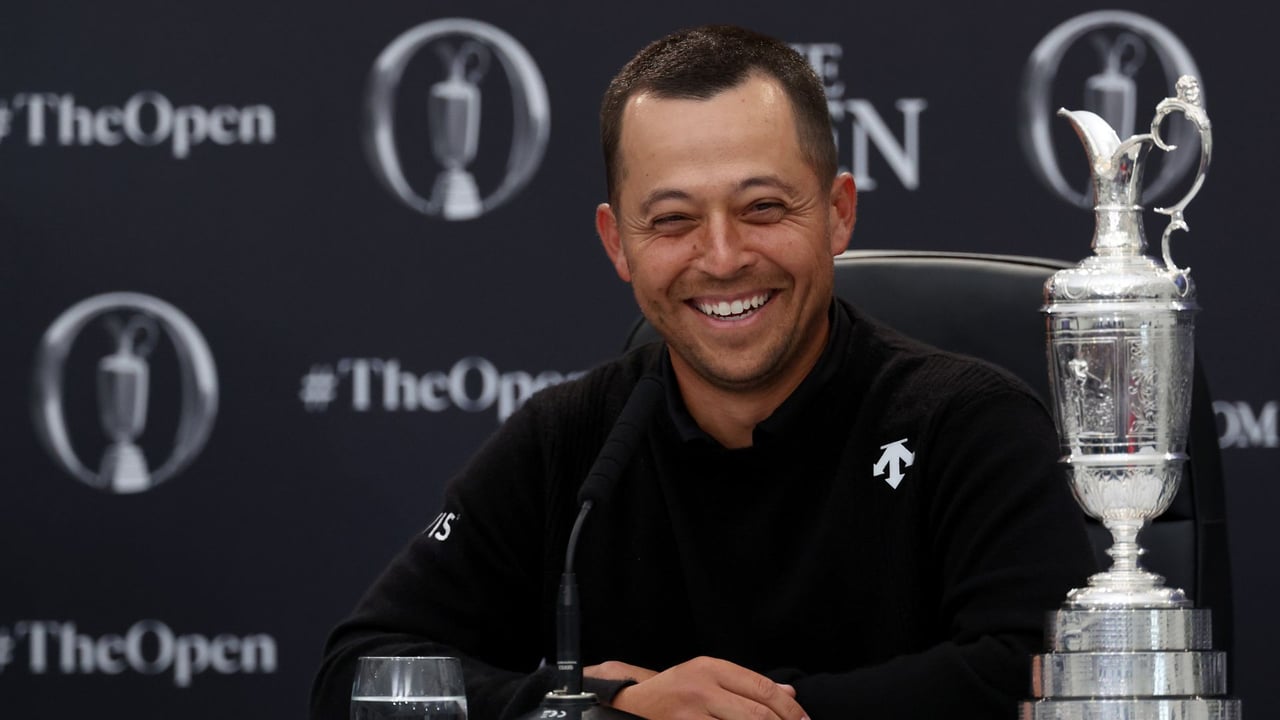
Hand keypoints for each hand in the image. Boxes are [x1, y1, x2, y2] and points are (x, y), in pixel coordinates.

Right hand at [595, 656, 806, 719]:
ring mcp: (691, 713)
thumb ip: (746, 684)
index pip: (761, 687)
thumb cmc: (676, 692)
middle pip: (756, 712)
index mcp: (711, 668)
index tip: (804, 719)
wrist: (632, 704)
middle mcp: (702, 687)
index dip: (788, 707)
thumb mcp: (708, 678)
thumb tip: (789, 693)